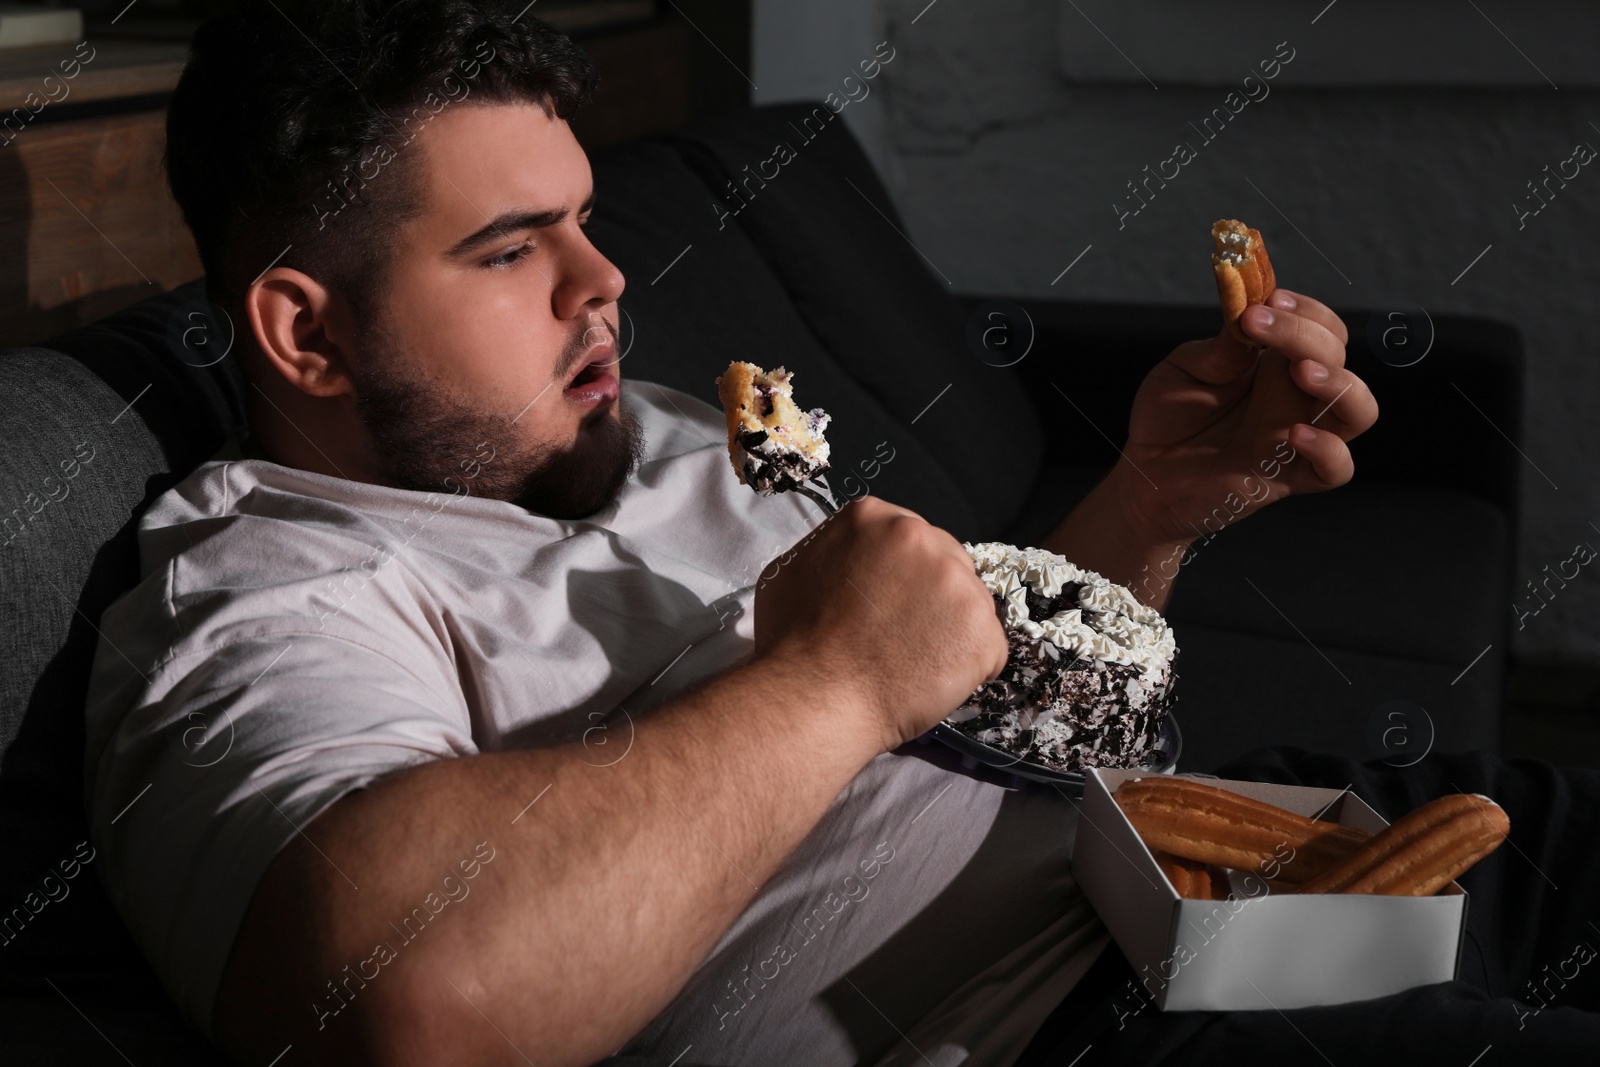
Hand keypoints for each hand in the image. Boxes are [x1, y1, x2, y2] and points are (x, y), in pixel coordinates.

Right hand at [753, 496, 1008, 752]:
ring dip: (950, 629)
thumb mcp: (792, 571)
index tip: (885, 603)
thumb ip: (831, 552)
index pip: (905, 538)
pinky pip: (988, 648)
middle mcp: (919, 536)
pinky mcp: (982, 629)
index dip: (898, 575)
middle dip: (929, 595)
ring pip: (968, 603)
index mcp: (873, 517)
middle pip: (944, 561)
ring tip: (913, 661)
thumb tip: (847, 562)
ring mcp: (957, 582)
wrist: (815, 697)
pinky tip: (933, 681)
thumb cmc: (792, 643)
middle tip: (900, 635)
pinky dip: (969, 667)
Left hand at [1116, 288, 1378, 547]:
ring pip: (1359, 409)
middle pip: (1337, 356)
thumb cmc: (1167, 417)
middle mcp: (1296, 396)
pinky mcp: (1289, 477)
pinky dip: (1329, 451)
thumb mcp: (1185, 369)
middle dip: (1305, 334)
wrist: (1145, 472)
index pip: (1321, 328)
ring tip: (1303, 371)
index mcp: (1277, 363)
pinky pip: (1337, 469)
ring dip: (1341, 385)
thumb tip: (1251, 309)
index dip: (1305, 311)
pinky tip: (1295, 434)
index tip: (1269, 300)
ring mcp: (1298, 436)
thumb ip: (1222, 346)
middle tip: (1259, 324)